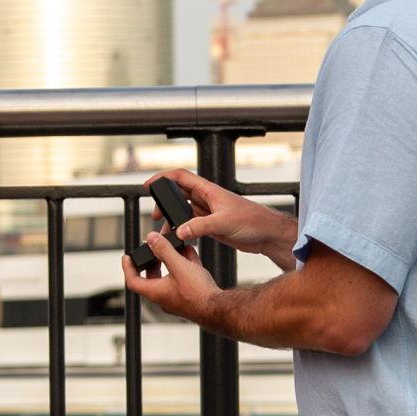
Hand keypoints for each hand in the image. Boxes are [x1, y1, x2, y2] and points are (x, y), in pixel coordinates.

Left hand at [121, 231, 221, 325]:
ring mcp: (176, 299)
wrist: (219, 308)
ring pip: (169, 277)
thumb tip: (151, 238)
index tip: (127, 258)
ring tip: (176, 247)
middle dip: (153, 261)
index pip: (133, 281)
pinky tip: (190, 255)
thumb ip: (164, 250)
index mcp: (156, 292)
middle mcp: (164, 298)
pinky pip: (181, 280)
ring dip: (171, 261)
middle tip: (154, 249)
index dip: (128, 268)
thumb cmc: (198, 293)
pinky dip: (183, 267)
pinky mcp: (189, 298)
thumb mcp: (179, 266)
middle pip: (151, 278)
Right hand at [153, 170, 296, 266]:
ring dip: (173, 219)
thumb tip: (180, 231)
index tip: (149, 186)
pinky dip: (182, 230)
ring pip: (183, 211)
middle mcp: (207, 199)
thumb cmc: (253, 221)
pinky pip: (190, 224)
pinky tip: (179, 239)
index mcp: (209, 190)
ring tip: (165, 231)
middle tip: (157, 215)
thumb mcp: (223, 222)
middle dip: (164, 202)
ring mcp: (208, 212)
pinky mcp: (211, 225)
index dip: (163, 178)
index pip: (181, 177)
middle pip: (178, 194)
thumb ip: (200, 226)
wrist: (267, 235)